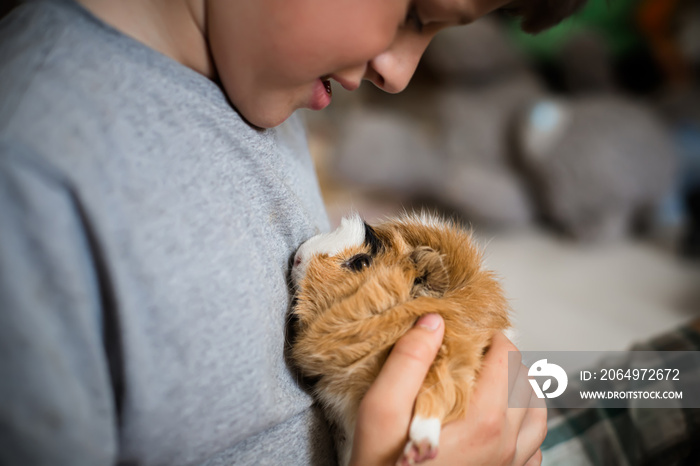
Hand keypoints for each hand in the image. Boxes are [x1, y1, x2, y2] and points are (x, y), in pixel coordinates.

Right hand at [350, 316, 546, 465]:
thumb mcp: (381, 411)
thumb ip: (408, 362)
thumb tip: (434, 322)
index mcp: (482, 422)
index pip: (507, 362)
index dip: (495, 338)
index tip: (477, 332)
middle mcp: (505, 446)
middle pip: (527, 385)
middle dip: (508, 361)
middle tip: (482, 352)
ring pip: (539, 419)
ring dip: (524, 392)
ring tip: (499, 381)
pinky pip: (533, 450)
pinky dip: (526, 428)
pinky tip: (502, 423)